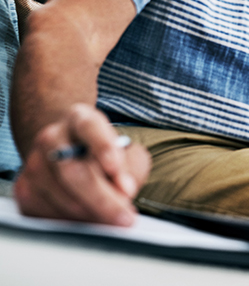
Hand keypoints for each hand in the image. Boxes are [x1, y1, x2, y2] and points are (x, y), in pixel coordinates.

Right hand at [14, 103, 150, 224]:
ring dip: (92, 215)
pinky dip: (73, 223)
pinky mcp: (24, 188)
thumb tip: (124, 192)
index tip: (114, 168)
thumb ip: (131, 167)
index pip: (89, 128)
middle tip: (125, 217)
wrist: (66, 149)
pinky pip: (48, 214)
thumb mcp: (125, 149)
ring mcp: (34, 162)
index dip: (103, 147)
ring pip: (62, 198)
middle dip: (102, 199)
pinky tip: (90, 220)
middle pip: (73, 172)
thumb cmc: (103, 152)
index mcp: (80, 118)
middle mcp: (52, 137)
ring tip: (113, 220)